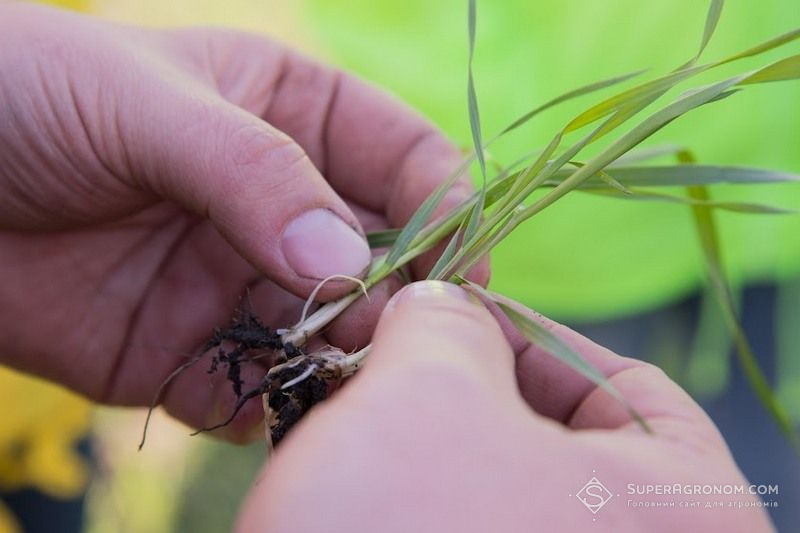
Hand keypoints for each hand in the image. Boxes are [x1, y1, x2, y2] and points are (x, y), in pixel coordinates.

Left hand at [0, 4, 484, 440]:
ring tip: (336, 380)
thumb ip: (251, 172)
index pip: (405, 158)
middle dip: (398, 298)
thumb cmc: (22, 94)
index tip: (459, 264)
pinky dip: (264, 404)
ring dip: (340, 360)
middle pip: (380, 258)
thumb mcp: (143, 103)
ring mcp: (236, 280)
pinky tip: (251, 404)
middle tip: (400, 338)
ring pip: (326, 332)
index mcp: (292, 118)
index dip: (445, 206)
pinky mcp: (187, 350)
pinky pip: (251, 388)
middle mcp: (278, 205)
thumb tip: (345, 254)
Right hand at [237, 281, 772, 531]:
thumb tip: (440, 306)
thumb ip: (447, 323)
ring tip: (353, 403)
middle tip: (389, 351)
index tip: (450, 308)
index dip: (530, 330)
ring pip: (497, 486)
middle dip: (462, 384)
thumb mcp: (428, 394)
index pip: (628, 386)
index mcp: (681, 512)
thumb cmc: (410, 531)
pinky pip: (462, 524)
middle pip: (558, 437)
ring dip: (425, 435)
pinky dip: (415, 490)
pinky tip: (350, 465)